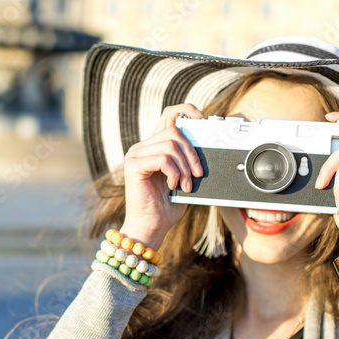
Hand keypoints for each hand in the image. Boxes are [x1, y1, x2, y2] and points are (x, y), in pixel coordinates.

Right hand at [119, 104, 205, 250]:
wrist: (151, 227)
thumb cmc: (166, 207)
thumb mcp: (183, 178)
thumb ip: (187, 161)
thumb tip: (205, 147)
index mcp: (153, 147)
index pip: (168, 116)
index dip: (185, 110)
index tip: (202, 118)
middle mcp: (142, 147)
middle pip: (174, 132)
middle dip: (192, 152)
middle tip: (198, 174)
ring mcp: (135, 155)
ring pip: (170, 145)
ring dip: (185, 167)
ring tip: (185, 185)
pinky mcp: (133, 166)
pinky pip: (163, 159)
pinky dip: (174, 173)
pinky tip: (173, 186)